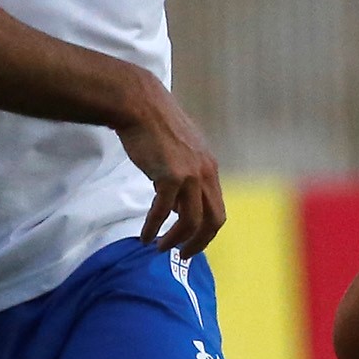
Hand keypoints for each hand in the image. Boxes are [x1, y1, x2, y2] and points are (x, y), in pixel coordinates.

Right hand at [114, 76, 226, 254]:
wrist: (141, 104)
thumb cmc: (155, 127)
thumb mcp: (179, 152)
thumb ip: (184, 177)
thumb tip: (176, 207)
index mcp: (210, 168)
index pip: (218, 210)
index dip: (207, 232)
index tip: (192, 243)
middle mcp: (205, 173)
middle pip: (213, 221)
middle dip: (198, 242)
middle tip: (182, 254)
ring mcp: (190, 175)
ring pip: (190, 221)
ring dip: (176, 240)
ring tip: (161, 248)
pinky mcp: (170, 175)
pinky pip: (163, 212)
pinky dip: (154, 228)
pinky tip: (146, 236)